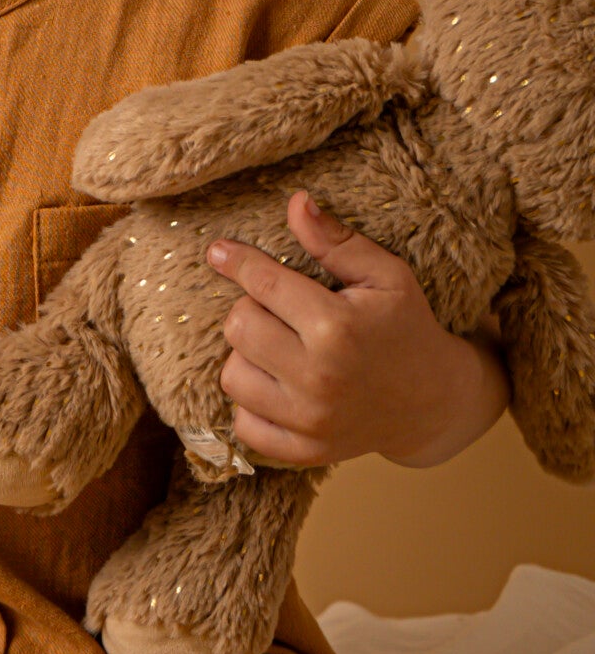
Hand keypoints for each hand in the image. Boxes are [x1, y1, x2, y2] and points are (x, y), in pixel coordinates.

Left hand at [208, 190, 509, 468]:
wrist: (433, 402)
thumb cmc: (405, 327)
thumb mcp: (386, 275)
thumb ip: (337, 240)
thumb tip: (296, 202)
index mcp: (337, 329)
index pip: (262, 284)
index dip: (236, 261)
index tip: (219, 251)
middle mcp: (318, 379)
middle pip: (238, 327)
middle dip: (252, 309)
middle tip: (279, 309)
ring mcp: (309, 421)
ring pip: (232, 374)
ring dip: (248, 356)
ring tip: (280, 346)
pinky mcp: (303, 451)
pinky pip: (243, 422)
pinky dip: (252, 401)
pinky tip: (278, 384)